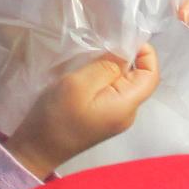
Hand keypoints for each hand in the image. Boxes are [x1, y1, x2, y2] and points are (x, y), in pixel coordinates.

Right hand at [8, 45, 161, 177]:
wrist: (37, 149)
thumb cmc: (57, 116)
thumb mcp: (79, 83)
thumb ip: (106, 66)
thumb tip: (125, 53)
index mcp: (126, 105)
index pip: (152, 75)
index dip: (145, 53)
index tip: (123, 39)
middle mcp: (127, 113)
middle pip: (139, 78)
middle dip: (124, 59)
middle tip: (100, 47)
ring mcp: (116, 117)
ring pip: (123, 84)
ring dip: (110, 68)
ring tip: (89, 61)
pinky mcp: (103, 117)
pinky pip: (111, 92)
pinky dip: (102, 79)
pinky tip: (85, 76)